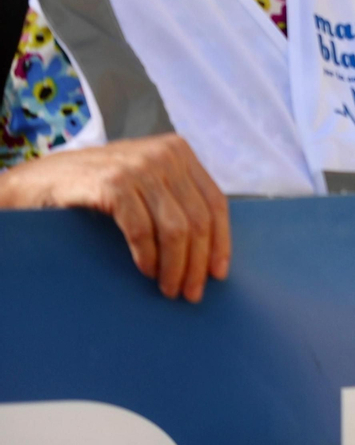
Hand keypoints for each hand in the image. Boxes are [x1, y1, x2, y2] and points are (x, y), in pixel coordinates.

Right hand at [0, 136, 229, 301]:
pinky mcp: (112, 183)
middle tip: (191, 293)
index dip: (221, 242)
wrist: (42, 180)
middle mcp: (165, 154)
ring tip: (168, 288)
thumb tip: (211, 248)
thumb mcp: (146, 181)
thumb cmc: (100, 187)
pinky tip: (146, 271)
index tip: (218, 274)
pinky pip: (141, 229)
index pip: (215, 202)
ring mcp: (139, 166)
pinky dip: (147, 255)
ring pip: (175, 228)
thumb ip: (175, 197)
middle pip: (198, 219)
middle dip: (198, 262)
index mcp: (180, 151)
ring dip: (175, 266)